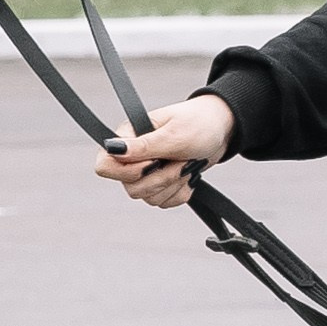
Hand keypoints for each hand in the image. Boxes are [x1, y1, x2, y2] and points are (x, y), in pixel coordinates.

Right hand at [94, 94, 235, 208]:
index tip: (154, 162)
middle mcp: (133, 157)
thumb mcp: (174, 134)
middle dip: (161, 179)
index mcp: (128, 138)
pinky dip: (180, 193)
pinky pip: (163, 202)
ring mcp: (146, 173)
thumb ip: (143, 146)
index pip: (105, 166)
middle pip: (130, 188)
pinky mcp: (160, 184)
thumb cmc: (199, 123)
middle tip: (180, 161)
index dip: (127, 172)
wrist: (221, 131)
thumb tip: (112, 149)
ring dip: (173, 184)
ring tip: (187, 164)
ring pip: (147, 197)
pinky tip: (189, 176)